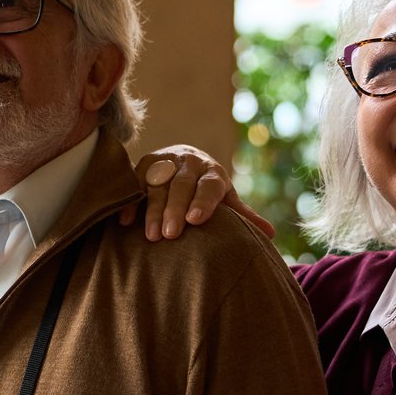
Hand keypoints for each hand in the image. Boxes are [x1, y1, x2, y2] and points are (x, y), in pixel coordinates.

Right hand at [124, 146, 274, 241]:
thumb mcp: (225, 197)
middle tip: (170, 234)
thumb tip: (271, 234)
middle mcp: (189, 163)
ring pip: (157, 185)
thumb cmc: (207, 188)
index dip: (203, 202)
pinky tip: (125, 221)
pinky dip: (129, 202)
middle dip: (174, 209)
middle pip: (181, 185)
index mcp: (212, 172)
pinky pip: (134, 183)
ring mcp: (164, 163)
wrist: (184, 159)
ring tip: (151, 236)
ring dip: (152, 210)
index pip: (209, 185)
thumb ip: (242, 215)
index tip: (195, 220)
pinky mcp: (142, 166)